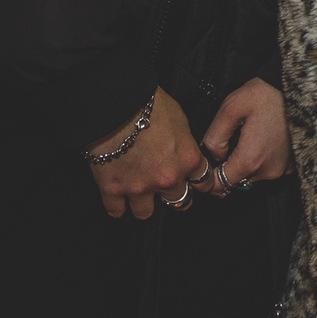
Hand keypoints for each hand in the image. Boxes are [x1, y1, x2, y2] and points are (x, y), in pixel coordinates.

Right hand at [85, 87, 205, 218]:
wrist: (116, 104)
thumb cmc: (146, 104)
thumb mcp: (180, 119)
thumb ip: (183, 142)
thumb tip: (181, 148)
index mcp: (187, 159)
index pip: (203, 181)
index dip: (198, 183)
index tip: (196, 185)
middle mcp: (166, 178)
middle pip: (179, 201)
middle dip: (174, 195)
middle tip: (167, 190)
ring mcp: (139, 187)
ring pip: (146, 213)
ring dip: (144, 204)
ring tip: (139, 195)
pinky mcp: (113, 189)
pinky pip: (116, 211)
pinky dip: (116, 206)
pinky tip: (117, 199)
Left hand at [196, 78, 290, 194]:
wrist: (298, 88)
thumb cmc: (267, 95)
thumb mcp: (230, 108)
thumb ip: (214, 137)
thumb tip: (213, 155)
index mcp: (250, 160)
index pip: (219, 185)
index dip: (208, 177)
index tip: (207, 164)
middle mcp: (268, 171)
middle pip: (236, 179)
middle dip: (229, 165)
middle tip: (232, 139)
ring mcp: (282, 169)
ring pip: (252, 175)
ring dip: (247, 161)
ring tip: (250, 135)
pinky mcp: (292, 164)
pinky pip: (268, 168)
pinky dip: (263, 158)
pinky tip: (264, 139)